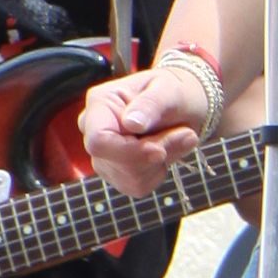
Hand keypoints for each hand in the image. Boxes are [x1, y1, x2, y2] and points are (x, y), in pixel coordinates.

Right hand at [79, 59, 217, 200]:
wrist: (184, 107)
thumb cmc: (175, 92)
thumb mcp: (169, 90)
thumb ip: (151, 104)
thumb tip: (131, 124)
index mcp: (100, 103)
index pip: (98, 140)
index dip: (128, 152)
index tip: (160, 150)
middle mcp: (93, 130)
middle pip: (115, 163)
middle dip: (154, 154)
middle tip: (184, 133)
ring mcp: (103, 155)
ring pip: (129, 179)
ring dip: (160, 163)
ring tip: (175, 138)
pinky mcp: (116, 173)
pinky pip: (137, 186)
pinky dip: (158, 173)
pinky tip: (165, 151)